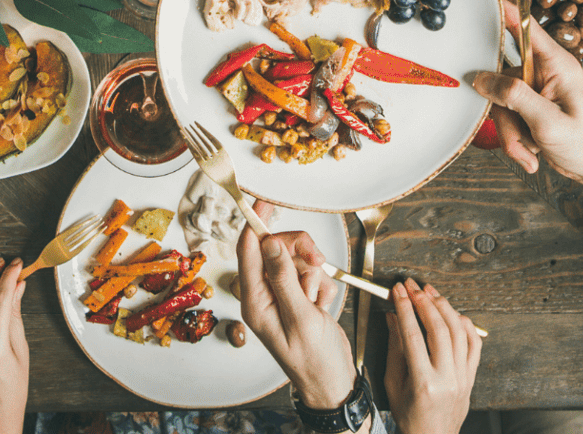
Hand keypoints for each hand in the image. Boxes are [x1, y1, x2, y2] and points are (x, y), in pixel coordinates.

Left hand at [237, 200, 352, 407]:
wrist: (334, 381)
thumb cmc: (314, 360)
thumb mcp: (300, 318)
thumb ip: (284, 279)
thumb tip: (270, 243)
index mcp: (254, 300)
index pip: (249, 249)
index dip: (255, 222)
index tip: (264, 200)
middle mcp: (265, 294)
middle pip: (277, 249)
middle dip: (299, 251)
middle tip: (316, 261)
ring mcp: (282, 295)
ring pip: (296, 259)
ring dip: (313, 273)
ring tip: (317, 300)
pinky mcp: (300, 296)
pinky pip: (311, 273)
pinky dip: (321, 284)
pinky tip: (322, 305)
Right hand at [383, 281, 480, 433]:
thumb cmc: (410, 416)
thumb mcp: (393, 383)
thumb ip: (395, 348)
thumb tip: (392, 317)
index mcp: (424, 382)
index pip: (413, 335)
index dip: (404, 308)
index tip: (398, 291)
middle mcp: (447, 378)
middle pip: (438, 329)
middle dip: (424, 302)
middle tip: (413, 287)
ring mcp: (463, 377)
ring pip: (458, 332)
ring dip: (444, 307)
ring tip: (431, 293)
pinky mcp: (472, 377)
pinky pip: (474, 344)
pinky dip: (465, 325)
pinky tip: (454, 313)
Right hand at [474, 0, 582, 219]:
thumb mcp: (549, 123)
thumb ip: (515, 97)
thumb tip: (483, 79)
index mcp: (557, 64)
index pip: (525, 26)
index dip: (503, 10)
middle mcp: (546, 72)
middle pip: (503, 78)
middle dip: (505, 112)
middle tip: (518, 136)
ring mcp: (539, 90)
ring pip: (503, 102)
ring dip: (511, 132)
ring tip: (529, 150)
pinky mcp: (534, 107)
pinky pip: (509, 116)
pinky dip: (516, 138)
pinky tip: (532, 152)